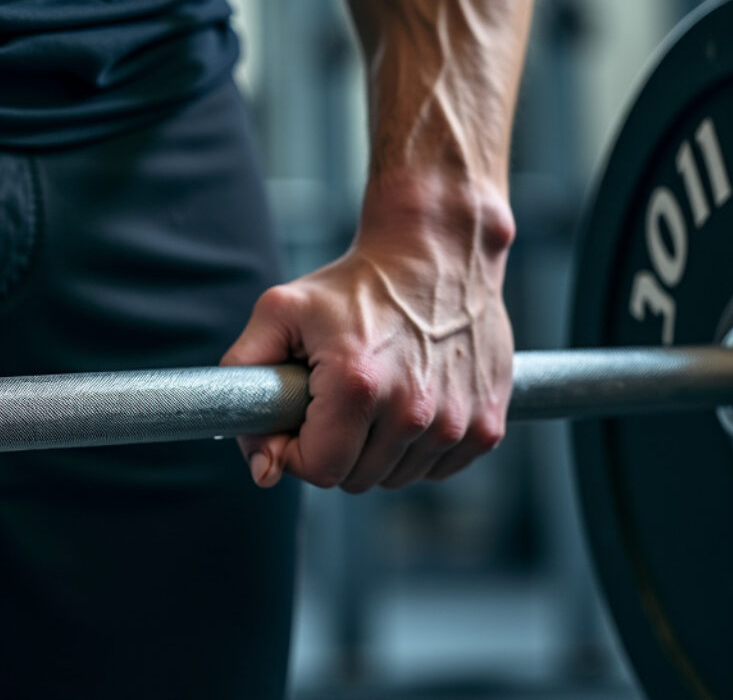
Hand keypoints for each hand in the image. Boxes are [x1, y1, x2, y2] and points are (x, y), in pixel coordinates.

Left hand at [222, 176, 514, 491]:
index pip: (318, 469)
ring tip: (373, 397)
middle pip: (355, 479)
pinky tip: (409, 403)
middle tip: (333, 403)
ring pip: (395, 478)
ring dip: (376, 450)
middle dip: (333, 449)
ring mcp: (457, 423)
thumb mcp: (280, 312)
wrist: (438, 252)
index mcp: (357, 386)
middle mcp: (413, 411)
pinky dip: (417, 449)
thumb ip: (244, 376)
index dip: (294, 452)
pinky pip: (435, 470)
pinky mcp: (488, 426)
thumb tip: (260, 466)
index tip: (295, 423)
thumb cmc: (354, 284)